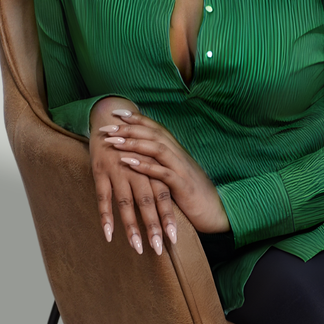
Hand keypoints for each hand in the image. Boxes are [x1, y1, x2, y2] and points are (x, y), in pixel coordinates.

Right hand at [89, 98, 176, 254]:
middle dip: (153, 226)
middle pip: (147, 201)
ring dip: (132, 226)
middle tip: (158, 248)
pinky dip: (105, 216)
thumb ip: (154, 178)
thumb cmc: (130, 144)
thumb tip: (165, 206)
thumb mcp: (146, 157)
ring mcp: (118, 170)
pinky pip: (103, 197)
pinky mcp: (100, 171)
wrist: (108, 119)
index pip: (163, 195)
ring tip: (137, 247)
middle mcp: (137, 169)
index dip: (168, 216)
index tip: (174, 239)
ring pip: (126, 202)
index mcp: (151, 166)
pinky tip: (108, 234)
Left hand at [103, 110, 229, 234]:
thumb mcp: (176, 172)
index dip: (136, 119)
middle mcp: (178, 154)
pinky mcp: (183, 185)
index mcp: (176, 150)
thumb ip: (162, 161)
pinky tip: (129, 163)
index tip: (117, 113)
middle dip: (129, 128)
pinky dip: (145, 166)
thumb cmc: (191, 192)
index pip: (154, 127)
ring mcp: (181, 168)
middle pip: (153, 134)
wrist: (215, 210)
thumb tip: (142, 152)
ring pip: (157, 148)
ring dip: (134, 143)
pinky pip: (163, 172)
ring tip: (114, 142)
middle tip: (108, 126)